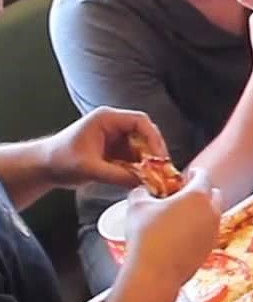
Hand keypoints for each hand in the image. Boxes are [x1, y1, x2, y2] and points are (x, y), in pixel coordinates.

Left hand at [44, 108, 166, 189]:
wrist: (44, 167)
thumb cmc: (60, 160)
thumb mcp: (90, 169)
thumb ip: (117, 175)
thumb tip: (143, 182)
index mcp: (106, 119)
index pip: (140, 121)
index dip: (153, 138)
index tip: (159, 156)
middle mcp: (114, 125)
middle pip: (145, 134)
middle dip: (153, 152)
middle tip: (160, 170)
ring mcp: (116, 138)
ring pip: (142, 147)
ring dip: (148, 163)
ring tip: (151, 178)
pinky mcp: (116, 151)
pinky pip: (135, 158)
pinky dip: (140, 169)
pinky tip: (141, 180)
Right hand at [123, 170, 222, 289]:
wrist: (155, 272)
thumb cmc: (147, 236)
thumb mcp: (137, 206)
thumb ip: (142, 192)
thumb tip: (143, 192)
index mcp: (198, 196)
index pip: (202, 176)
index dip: (193, 173)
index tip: (186, 175)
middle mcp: (212, 212)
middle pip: (213, 194)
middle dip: (201, 192)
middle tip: (183, 194)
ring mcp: (213, 231)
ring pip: (212, 215)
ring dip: (200, 212)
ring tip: (180, 215)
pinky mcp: (210, 248)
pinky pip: (207, 232)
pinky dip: (198, 229)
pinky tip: (181, 234)